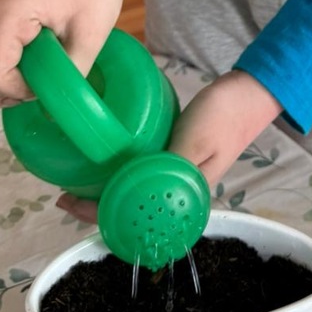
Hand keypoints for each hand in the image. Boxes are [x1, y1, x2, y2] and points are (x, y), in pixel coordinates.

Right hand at [0, 0, 129, 108]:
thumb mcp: (91, 36)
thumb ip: (70, 75)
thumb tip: (56, 106)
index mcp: (5, 15)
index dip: (21, 92)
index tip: (51, 79)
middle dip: (11, 92)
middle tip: (48, 79)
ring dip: (8, 83)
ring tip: (44, 69)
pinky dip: (7, 70)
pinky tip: (37, 61)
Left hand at [56, 69, 282, 224]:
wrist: (249, 92)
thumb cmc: (225, 116)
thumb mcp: (194, 140)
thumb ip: (169, 167)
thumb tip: (134, 195)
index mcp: (185, 196)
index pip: (135, 218)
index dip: (100, 216)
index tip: (70, 203)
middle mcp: (178, 192)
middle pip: (130, 211)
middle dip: (95, 207)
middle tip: (63, 193)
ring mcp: (175, 176)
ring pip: (132, 194)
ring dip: (103, 191)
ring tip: (74, 180)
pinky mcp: (173, 159)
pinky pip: (139, 174)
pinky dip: (118, 174)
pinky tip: (104, 163)